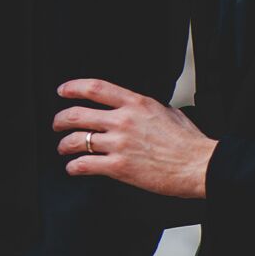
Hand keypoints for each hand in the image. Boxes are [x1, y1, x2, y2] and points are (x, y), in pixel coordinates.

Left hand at [53, 78, 214, 197]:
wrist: (198, 165)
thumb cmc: (188, 141)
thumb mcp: (169, 112)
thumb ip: (148, 108)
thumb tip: (139, 108)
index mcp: (136, 103)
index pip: (95, 88)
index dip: (73, 87)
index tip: (62, 90)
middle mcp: (124, 120)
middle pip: (78, 114)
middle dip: (60, 119)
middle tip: (56, 124)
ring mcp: (120, 144)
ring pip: (77, 140)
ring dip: (64, 145)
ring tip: (63, 148)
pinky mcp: (119, 167)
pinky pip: (85, 165)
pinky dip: (74, 167)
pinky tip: (73, 168)